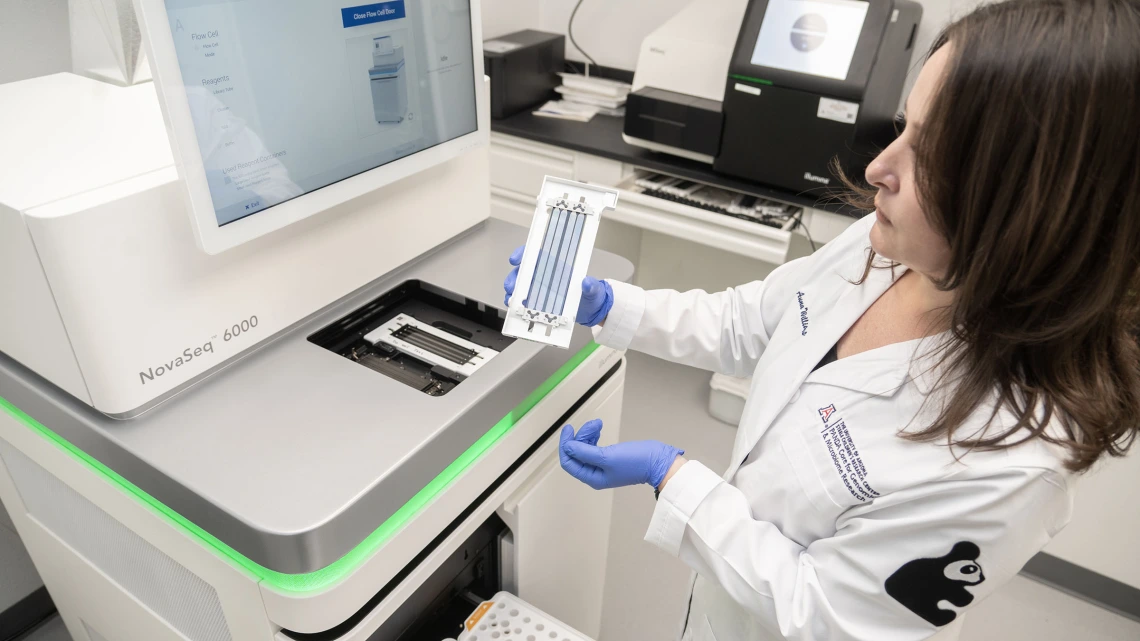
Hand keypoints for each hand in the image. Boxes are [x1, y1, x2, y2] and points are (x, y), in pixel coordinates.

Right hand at [503, 246, 613, 325]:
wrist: (591, 312)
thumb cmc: (591, 296)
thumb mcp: (594, 290)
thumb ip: (591, 286)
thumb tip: (587, 282)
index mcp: (556, 266)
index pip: (536, 254)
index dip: (523, 253)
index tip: (515, 260)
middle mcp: (544, 276)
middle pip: (523, 271)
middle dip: (514, 278)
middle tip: (512, 287)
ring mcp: (539, 289)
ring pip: (519, 286)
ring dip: (513, 292)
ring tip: (512, 300)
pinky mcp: (537, 303)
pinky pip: (522, 301)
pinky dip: (516, 304)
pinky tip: (514, 308)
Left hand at [559, 419, 683, 489]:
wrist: (658, 462)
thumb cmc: (636, 461)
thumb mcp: (607, 456)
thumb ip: (585, 452)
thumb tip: (567, 447)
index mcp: (592, 478)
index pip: (569, 462)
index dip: (566, 445)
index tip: (569, 429)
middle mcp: (595, 474)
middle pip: (577, 453)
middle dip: (581, 436)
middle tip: (593, 425)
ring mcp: (603, 466)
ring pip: (585, 448)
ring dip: (588, 434)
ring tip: (598, 424)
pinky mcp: (610, 458)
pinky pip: (594, 447)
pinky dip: (594, 437)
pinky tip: (598, 429)